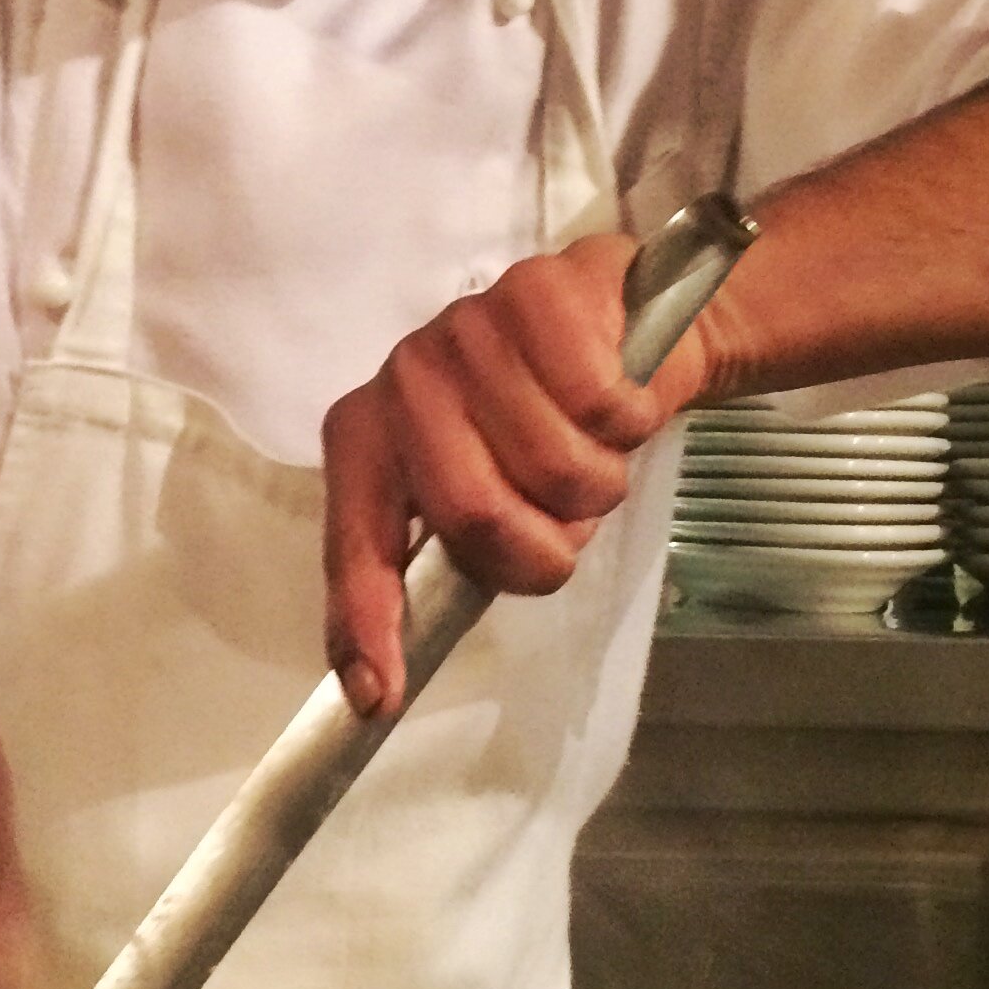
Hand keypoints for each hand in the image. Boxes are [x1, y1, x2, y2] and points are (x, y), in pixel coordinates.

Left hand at [320, 232, 702, 719]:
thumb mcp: (495, 493)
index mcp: (368, 440)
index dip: (367, 622)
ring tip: (594, 452)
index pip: (358, 544)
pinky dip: (630, 422)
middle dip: (543, 545)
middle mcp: (400, 381)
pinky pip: (600, 404)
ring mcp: (462, 330)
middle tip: (567, 523)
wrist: (622, 320)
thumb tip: (382, 681)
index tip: (378, 696)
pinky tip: (619, 397)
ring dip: (598, 483)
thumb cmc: (547, 423)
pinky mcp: (533, 292)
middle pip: (473, 513)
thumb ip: (448, 560)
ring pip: (552, 463)